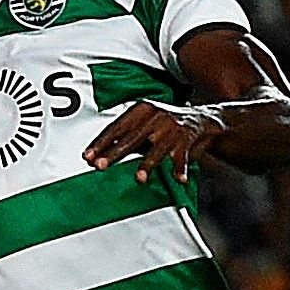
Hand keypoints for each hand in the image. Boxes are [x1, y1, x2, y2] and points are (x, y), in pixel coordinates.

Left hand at [86, 102, 222, 185]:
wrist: (203, 118)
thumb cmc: (166, 125)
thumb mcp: (144, 124)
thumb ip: (125, 137)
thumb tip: (97, 156)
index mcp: (141, 109)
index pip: (116, 127)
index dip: (101, 143)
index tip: (87, 157)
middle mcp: (155, 115)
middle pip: (131, 137)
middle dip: (115, 153)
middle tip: (101, 166)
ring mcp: (172, 126)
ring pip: (156, 149)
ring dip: (147, 164)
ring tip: (139, 178)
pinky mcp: (188, 137)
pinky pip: (182, 157)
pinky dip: (180, 169)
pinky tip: (179, 180)